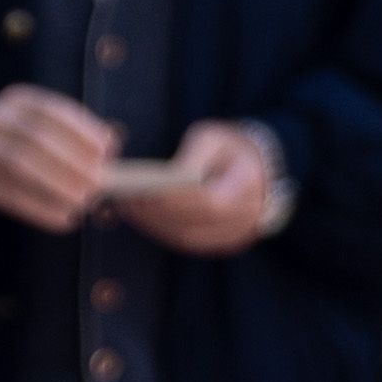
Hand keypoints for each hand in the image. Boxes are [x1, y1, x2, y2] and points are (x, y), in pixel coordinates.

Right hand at [0, 86, 117, 234]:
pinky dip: (41, 209)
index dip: (85, 130)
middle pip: (40, 138)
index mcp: (18, 100)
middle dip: (75, 162)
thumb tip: (112, 147)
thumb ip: (67, 134)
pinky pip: (11, 194)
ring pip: (23, 164)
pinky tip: (63, 220)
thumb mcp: (31, 125)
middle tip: (100, 183)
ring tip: (83, 202)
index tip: (110, 151)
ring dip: (58, 184)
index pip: (55, 111)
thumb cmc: (7, 141)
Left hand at [117, 120, 287, 256]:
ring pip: (188, 237)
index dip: (175, 199)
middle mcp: (247, 214)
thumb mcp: (213, 139)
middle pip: (194, 222)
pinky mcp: (224, 242)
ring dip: (154, 224)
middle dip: (157, 211)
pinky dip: (163, 231)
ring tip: (127, 207)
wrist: (255, 168)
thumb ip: (192, 156)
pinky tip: (142, 217)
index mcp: (248, 183)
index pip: (209, 201)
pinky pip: (189, 242)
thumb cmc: (228, 149)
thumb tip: (166, 177)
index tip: (145, 190)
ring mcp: (237, 232)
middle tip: (126, 199)